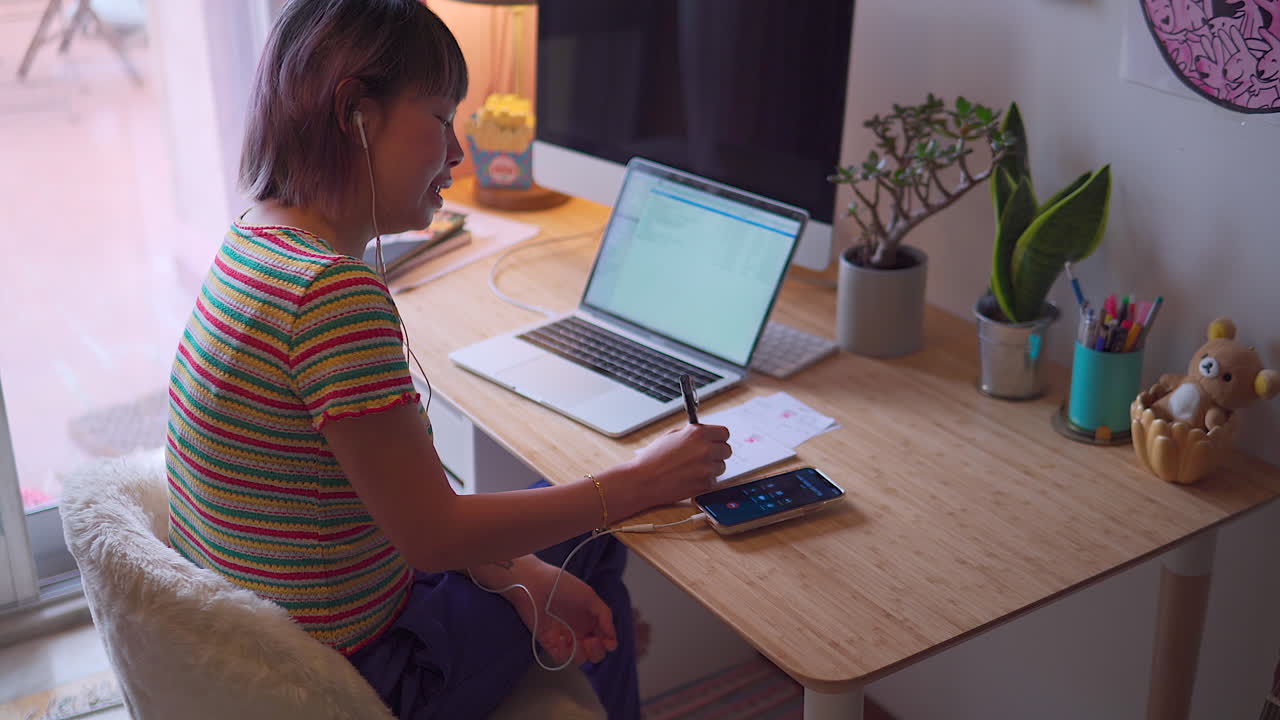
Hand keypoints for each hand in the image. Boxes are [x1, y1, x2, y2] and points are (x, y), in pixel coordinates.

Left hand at [500, 557, 616, 665]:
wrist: (535, 584)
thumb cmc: (562, 586)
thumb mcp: (589, 596)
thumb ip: (604, 615)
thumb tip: (612, 636)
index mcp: (589, 620)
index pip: (604, 639)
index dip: (609, 644)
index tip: (609, 643)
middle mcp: (579, 631)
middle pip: (594, 653)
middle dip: (597, 651)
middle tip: (593, 641)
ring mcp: (565, 638)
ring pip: (580, 658)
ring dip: (583, 654)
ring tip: (579, 643)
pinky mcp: (550, 643)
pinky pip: (561, 657)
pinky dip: (565, 654)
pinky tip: (563, 640)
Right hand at [629, 423, 731, 506]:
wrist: (643, 481)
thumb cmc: (652, 459)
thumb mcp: (670, 436)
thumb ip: (691, 433)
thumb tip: (704, 433)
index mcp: (697, 434)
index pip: (724, 433)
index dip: (719, 438)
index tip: (715, 441)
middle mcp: (705, 449)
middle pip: (727, 450)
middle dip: (717, 452)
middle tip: (705, 456)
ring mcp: (707, 468)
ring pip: (721, 466)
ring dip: (711, 467)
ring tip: (692, 468)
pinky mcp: (705, 484)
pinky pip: (713, 480)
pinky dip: (704, 480)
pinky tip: (689, 478)